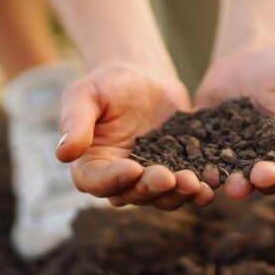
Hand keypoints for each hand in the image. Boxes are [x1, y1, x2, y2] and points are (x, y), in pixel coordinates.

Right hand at [55, 63, 214, 209]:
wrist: (143, 76)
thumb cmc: (107, 83)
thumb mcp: (85, 95)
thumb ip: (75, 122)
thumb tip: (63, 154)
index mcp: (91, 165)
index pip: (97, 182)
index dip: (114, 179)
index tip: (132, 168)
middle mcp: (119, 179)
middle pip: (133, 194)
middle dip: (152, 188)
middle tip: (169, 177)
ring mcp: (149, 178)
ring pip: (161, 197)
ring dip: (178, 195)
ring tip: (195, 184)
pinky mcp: (175, 171)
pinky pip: (185, 186)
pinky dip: (198, 188)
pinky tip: (212, 183)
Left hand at [195, 44, 274, 199]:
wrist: (248, 55)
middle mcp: (270, 159)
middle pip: (271, 179)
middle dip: (267, 180)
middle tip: (262, 177)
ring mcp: (239, 156)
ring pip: (238, 176)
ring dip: (236, 184)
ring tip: (232, 185)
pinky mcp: (211, 147)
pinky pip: (208, 162)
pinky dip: (205, 169)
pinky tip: (201, 171)